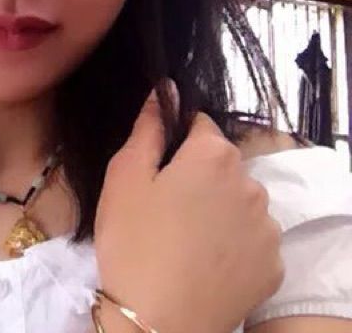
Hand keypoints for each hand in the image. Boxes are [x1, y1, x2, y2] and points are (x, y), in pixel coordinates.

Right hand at [94, 83, 283, 332]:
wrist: (154, 320)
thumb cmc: (132, 239)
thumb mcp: (125, 175)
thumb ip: (149, 127)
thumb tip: (166, 89)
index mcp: (213, 155)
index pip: (200, 125)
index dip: (175, 142)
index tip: (157, 168)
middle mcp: (251, 182)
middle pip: (222, 163)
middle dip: (198, 174)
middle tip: (165, 207)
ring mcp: (267, 226)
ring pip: (239, 200)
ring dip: (219, 206)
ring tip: (186, 238)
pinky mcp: (274, 263)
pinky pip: (253, 237)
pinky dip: (234, 241)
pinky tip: (207, 260)